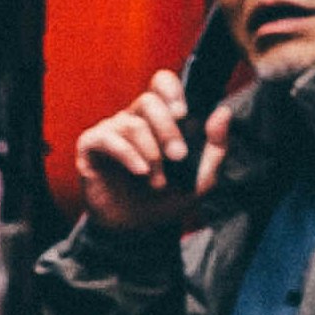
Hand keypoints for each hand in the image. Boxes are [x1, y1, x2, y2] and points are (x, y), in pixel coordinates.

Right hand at [73, 66, 239, 241]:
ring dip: (151, 153)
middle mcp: (133, 119)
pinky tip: (140, 172)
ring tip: (158, 181)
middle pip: (149, 101)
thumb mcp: (202, 178)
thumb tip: (223, 112)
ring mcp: (111, 131)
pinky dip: (128, 155)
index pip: (161, 83)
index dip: (171, 90)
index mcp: (159, 119)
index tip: (184, 113)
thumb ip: (216, 147)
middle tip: (178, 157)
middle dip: (168, 129)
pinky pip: (108, 139)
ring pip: (132, 124)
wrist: (138, 231)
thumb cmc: (167, 199)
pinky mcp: (90, 147)